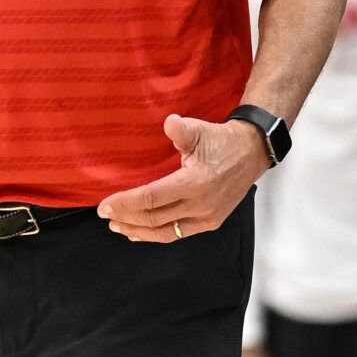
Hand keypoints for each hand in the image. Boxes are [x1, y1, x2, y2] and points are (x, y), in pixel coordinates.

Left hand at [95, 113, 269, 241]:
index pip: (151, 198)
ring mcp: (207, 217)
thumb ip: (181, 130)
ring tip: (117, 226)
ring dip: (138, 230)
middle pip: (154, 218)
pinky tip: (140, 232)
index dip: (125, 203)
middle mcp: (200, 205)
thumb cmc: (221, 140)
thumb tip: (169, 122)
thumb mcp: (200, 130)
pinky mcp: (211, 222)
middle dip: (126, 218)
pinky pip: (180, 233)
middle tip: (105, 215)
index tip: (104, 205)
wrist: (252, 152)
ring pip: (166, 232)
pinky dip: (158, 234)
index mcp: (194, 183)